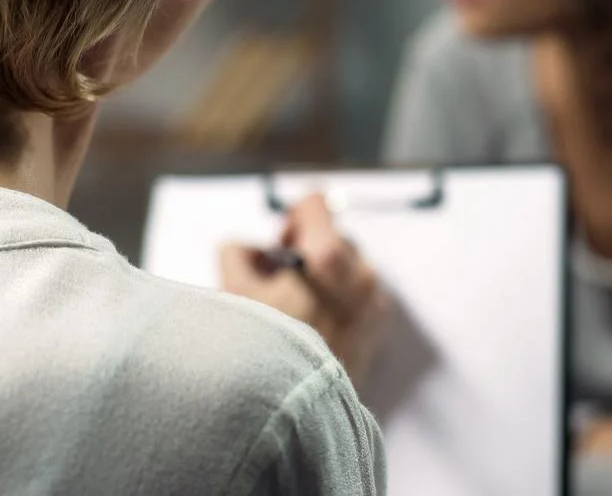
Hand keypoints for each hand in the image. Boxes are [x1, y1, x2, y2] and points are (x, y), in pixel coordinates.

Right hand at [220, 195, 386, 383]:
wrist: (300, 407)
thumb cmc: (266, 350)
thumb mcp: (233, 293)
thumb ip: (238, 254)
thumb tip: (249, 249)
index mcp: (328, 256)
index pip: (316, 204)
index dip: (293, 218)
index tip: (282, 244)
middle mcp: (361, 272)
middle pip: (333, 237)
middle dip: (307, 252)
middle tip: (281, 282)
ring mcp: (374, 299)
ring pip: (348, 266)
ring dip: (324, 276)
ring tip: (297, 307)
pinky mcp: (378, 324)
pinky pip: (360, 293)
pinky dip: (339, 298)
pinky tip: (316, 325)